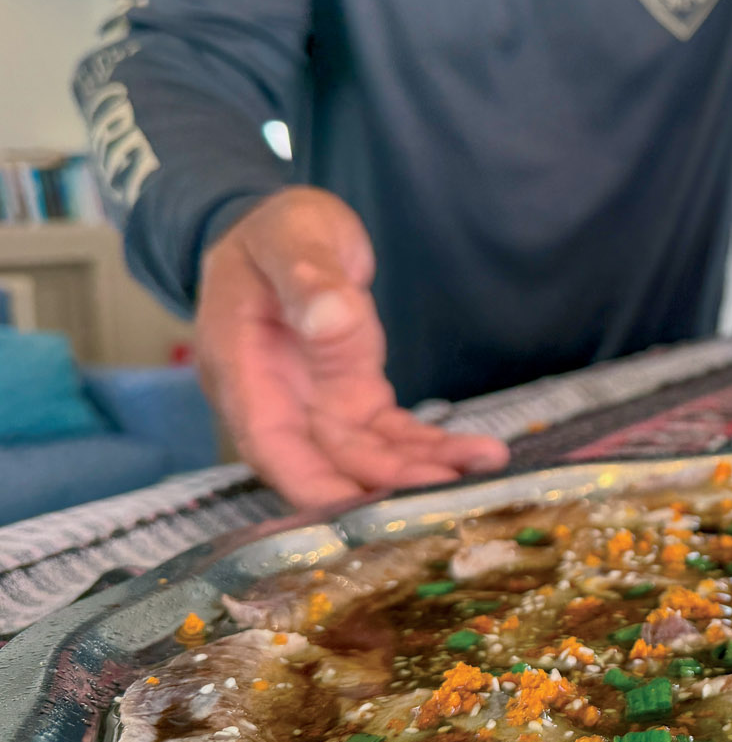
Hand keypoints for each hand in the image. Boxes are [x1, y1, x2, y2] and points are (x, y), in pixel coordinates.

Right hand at [196, 186, 509, 508]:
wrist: (288, 230)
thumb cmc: (277, 230)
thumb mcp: (290, 237)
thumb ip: (307, 278)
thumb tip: (329, 319)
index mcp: (241, 367)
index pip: (271, 443)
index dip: (311, 485)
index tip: (358, 511)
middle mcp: (277, 400)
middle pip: (327, 462)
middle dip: (385, 486)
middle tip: (448, 494)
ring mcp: (318, 404)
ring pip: (367, 455)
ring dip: (420, 470)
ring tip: (482, 469)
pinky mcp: (353, 397)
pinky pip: (391, 434)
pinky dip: (430, 448)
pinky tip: (475, 455)